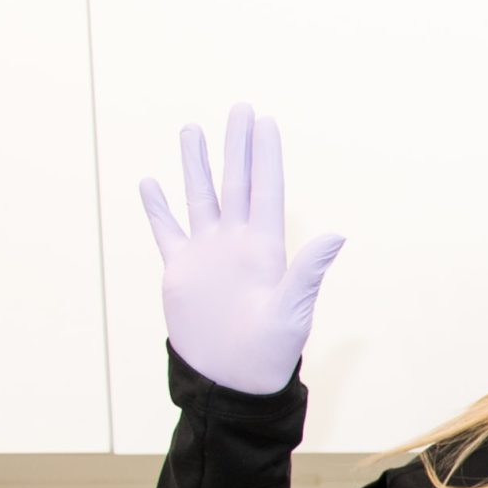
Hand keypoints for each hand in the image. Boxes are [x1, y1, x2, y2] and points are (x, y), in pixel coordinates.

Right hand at [139, 103, 344, 395]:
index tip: (266, 121)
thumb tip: (337, 234)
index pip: (266, 189)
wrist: (232, 379)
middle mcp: (235, 242)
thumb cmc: (271, 351)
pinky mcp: (181, 270)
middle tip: (239, 108)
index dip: (266, 155)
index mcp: (265, 247)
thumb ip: (308, 270)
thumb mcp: (292, 310)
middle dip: (236, 146)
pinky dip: (157, 208)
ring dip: (195, 165)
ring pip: (200, 198)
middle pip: (235, 183)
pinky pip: (167, 231)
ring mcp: (207, 253)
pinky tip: (151, 183)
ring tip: (192, 130)